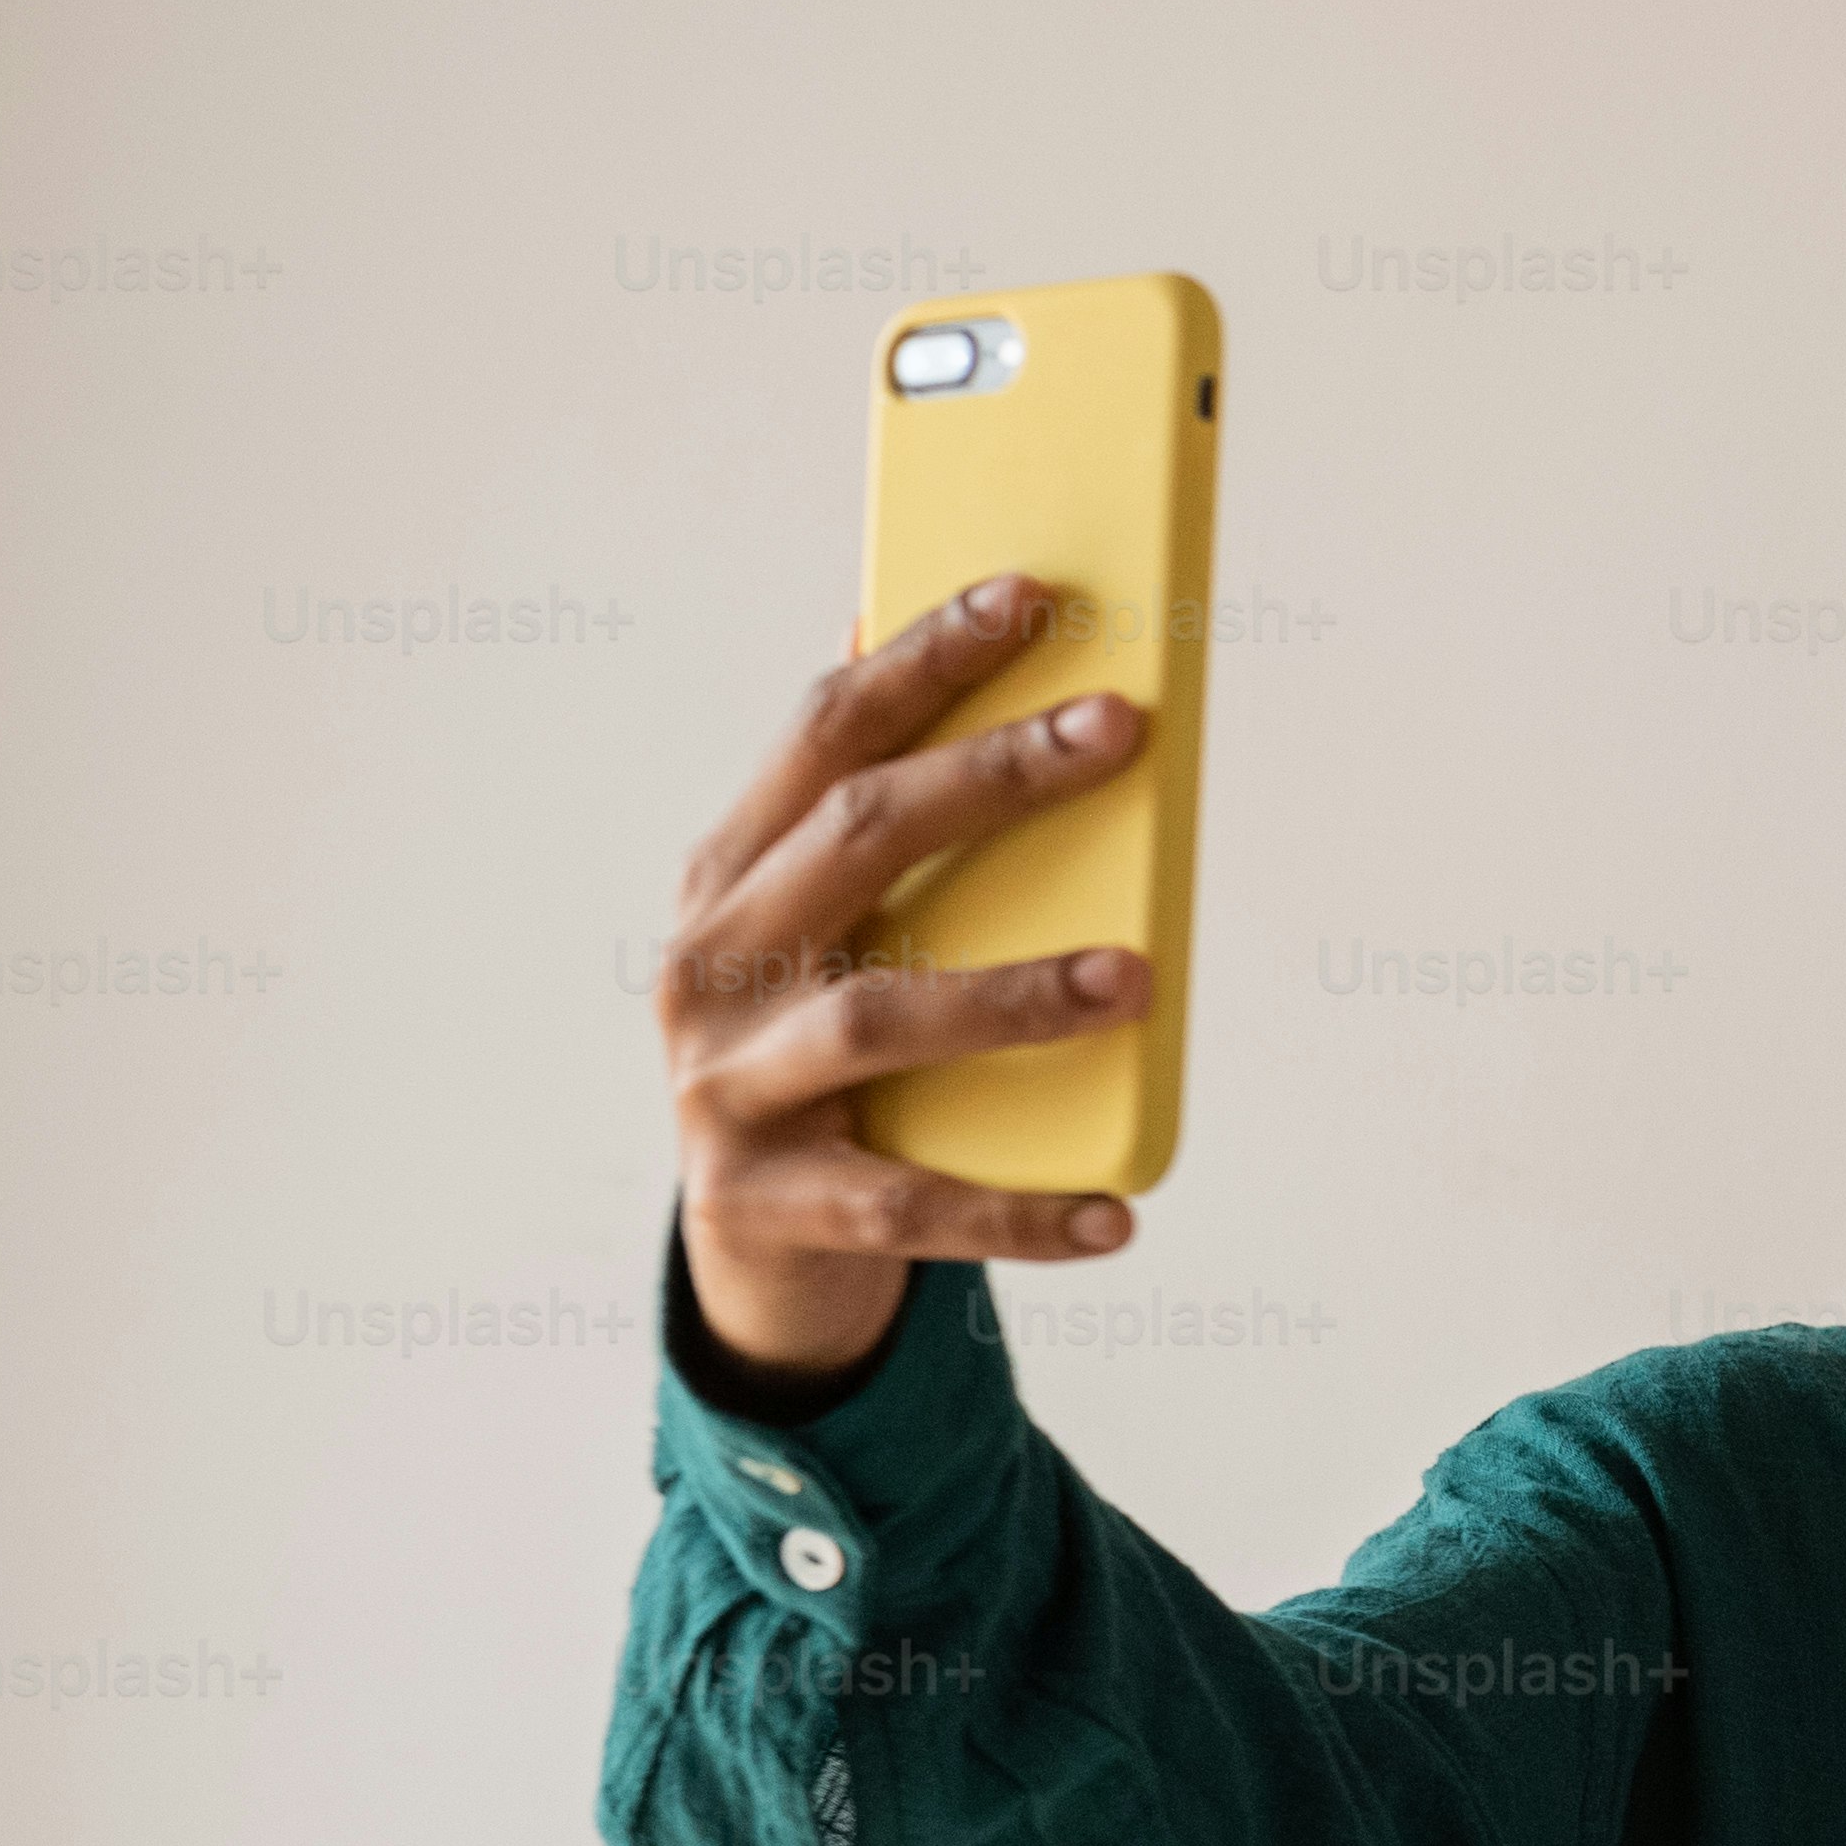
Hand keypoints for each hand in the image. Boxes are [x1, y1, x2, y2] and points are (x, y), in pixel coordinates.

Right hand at [658, 576, 1157, 1390]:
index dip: (925, 658)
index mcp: (732, 876)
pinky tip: (1115, 1216)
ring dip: (1012, 994)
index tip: (1032, 593)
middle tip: (1120, 729)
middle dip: (993, 775)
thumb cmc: (827, 1059)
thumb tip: (933, 650)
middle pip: (858, 841)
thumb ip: (882, 832)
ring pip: (877, 1019)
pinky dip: (1015, 1212)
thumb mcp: (836, 939)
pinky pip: (906, 1205)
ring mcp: (724, 1084)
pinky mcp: (763, 1203)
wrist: (756, 1252)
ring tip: (1135, 980)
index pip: (827, 733)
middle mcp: (711, 964)